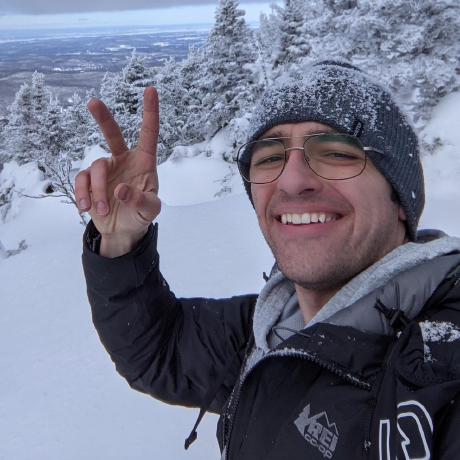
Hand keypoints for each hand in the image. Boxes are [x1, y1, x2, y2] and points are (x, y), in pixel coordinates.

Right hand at [75, 87, 161, 256]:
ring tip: (104, 211)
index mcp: (144, 162)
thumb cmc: (141, 216)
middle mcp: (124, 160)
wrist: (123, 230)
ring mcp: (106, 169)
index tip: (150, 89)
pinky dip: (83, 194)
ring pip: (96, 168)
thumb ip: (140, 201)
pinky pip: (82, 180)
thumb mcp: (149, 211)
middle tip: (93, 103)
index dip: (150, 112)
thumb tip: (121, 189)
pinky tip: (86, 208)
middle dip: (103, 118)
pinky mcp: (90, 181)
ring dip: (98, 191)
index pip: (148, 134)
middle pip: (113, 134)